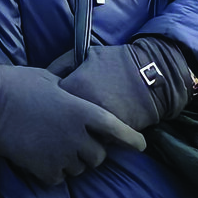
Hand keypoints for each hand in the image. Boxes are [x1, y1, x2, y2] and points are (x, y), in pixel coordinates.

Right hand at [0, 62, 145, 185]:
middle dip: (93, 151)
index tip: (142, 146)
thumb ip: (73, 93)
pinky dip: (54, 171)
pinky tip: (41, 155)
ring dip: (73, 161)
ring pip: (79, 169)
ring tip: (54, 145)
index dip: (132, 139)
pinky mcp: (43, 171)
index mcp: (81, 110)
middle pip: (99, 156)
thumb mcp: (53, 79)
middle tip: (78, 142)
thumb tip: (81, 97)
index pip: (116, 129)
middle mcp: (76, 135)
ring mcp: (60, 155)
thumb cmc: (20, 84)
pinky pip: (59, 178)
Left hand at [51, 37, 192, 130]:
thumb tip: (44, 74)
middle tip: (64, 117)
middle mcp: (83, 109)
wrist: (153, 75)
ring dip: (75, 134)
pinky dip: (93, 138)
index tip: (54, 101)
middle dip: (60, 122)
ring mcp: (98, 125)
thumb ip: (63, 63)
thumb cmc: (118, 62)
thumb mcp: (88, 54)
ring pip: (76, 137)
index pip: (48, 103)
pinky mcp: (112, 137)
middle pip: (59, 124)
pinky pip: (95, 143)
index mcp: (74, 86)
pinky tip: (96, 129)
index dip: (50, 103)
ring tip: (79, 125)